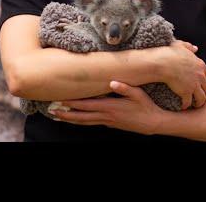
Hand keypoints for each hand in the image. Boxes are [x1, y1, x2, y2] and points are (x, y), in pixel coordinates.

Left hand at [48, 81, 164, 135]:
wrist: (153, 123)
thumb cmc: (145, 106)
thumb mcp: (138, 94)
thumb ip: (125, 87)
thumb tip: (112, 81)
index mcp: (110, 107)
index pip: (87, 105)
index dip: (73, 103)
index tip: (61, 99)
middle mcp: (106, 116)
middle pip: (82, 116)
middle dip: (66, 113)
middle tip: (52, 110)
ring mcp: (107, 121)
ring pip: (85, 121)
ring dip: (71, 119)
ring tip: (58, 116)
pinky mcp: (110, 124)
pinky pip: (91, 122)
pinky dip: (81, 121)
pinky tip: (76, 119)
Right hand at [161, 40, 205, 109]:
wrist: (163, 63)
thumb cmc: (169, 53)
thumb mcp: (180, 46)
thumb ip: (189, 46)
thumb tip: (195, 48)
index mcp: (200, 65)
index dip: (204, 80)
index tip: (201, 84)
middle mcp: (200, 76)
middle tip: (202, 99)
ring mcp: (194, 84)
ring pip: (202, 98)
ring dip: (199, 103)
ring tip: (195, 106)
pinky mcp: (186, 92)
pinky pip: (189, 102)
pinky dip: (186, 105)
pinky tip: (183, 106)